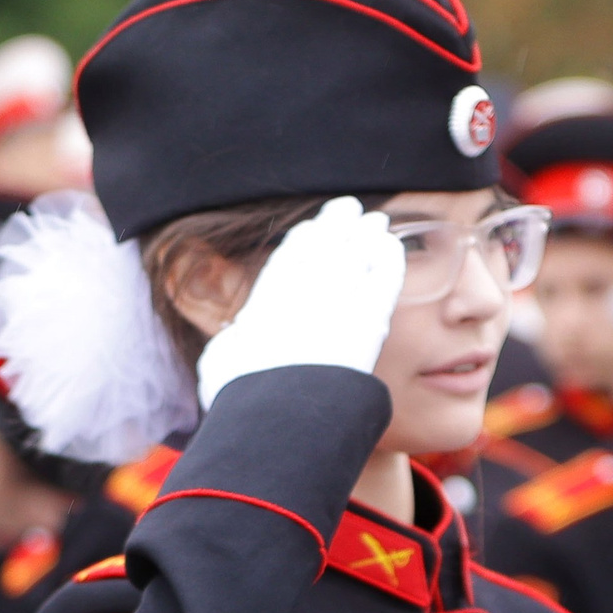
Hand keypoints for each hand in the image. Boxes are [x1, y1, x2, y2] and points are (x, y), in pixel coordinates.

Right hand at [192, 195, 405, 415]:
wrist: (282, 405)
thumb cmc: (244, 390)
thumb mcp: (221, 361)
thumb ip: (232, 342)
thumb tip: (234, 335)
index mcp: (269, 293)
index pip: (290, 254)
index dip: (303, 237)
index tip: (311, 227)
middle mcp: (306, 287)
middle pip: (326, 242)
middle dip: (337, 222)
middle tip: (347, 207)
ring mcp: (340, 297)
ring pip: (358, 251)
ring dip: (367, 232)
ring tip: (375, 221)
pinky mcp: (372, 316)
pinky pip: (386, 274)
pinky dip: (389, 257)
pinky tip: (392, 244)